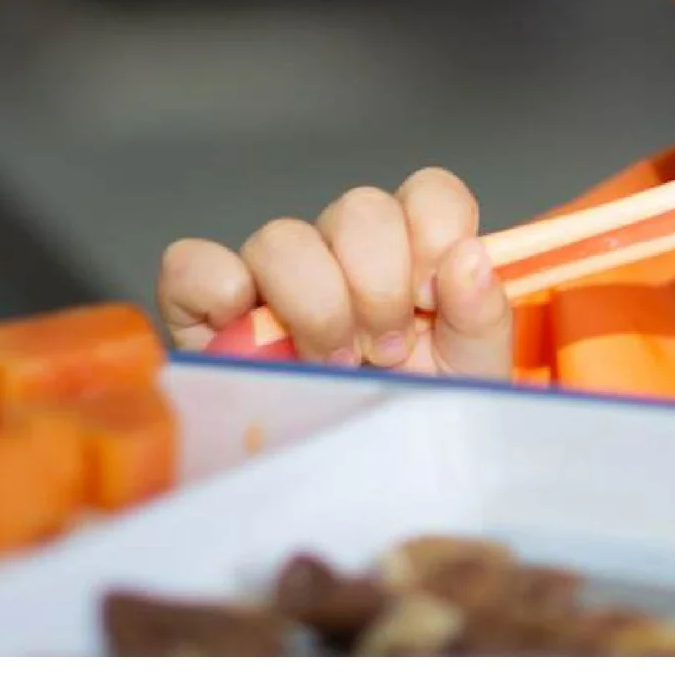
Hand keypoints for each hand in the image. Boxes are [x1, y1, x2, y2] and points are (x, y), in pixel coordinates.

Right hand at [156, 168, 513, 378]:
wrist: (365, 482)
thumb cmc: (420, 412)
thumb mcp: (472, 370)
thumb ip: (481, 311)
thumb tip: (467, 256)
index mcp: (413, 250)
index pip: (427, 192)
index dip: (435, 233)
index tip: (433, 298)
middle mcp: (343, 250)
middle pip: (358, 209)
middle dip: (378, 284)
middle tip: (387, 351)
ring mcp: (275, 277)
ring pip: (282, 238)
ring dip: (315, 304)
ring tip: (334, 363)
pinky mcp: (208, 312)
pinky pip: (193, 266)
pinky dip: (215, 285)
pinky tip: (249, 329)